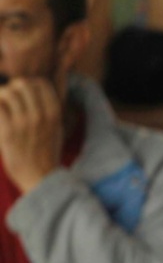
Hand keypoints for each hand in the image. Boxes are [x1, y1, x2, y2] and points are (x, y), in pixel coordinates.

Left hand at [0, 77, 65, 192]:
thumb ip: (47, 109)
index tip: (22, 95)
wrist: (40, 178)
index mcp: (54, 114)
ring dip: (0, 98)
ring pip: (7, 94)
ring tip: (1, 109)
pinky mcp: (8, 133)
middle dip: (11, 89)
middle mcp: (40, 116)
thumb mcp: (56, 129)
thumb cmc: (46, 153)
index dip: (28, 85)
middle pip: (22, 84)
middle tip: (7, 101)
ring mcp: (24, 124)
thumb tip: (34, 89)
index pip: (40, 83)